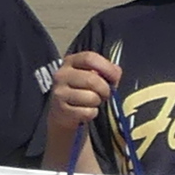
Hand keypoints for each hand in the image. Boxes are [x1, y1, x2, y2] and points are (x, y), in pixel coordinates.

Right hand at [45, 49, 123, 167]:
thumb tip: (116, 74)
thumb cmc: (84, 94)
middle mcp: (60, 74)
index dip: (105, 67)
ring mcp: (58, 92)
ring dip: (96, 103)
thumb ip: (105, 73)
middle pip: (93, 79)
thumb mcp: (93, 80)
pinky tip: (84, 114)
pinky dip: (90, 114)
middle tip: (103, 95)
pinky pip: (86, 111)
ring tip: (91, 104)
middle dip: (104, 90)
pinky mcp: (59, 110)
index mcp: (70, 62)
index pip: (89, 57)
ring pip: (91, 96)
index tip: (114, 77)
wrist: (65, 117)